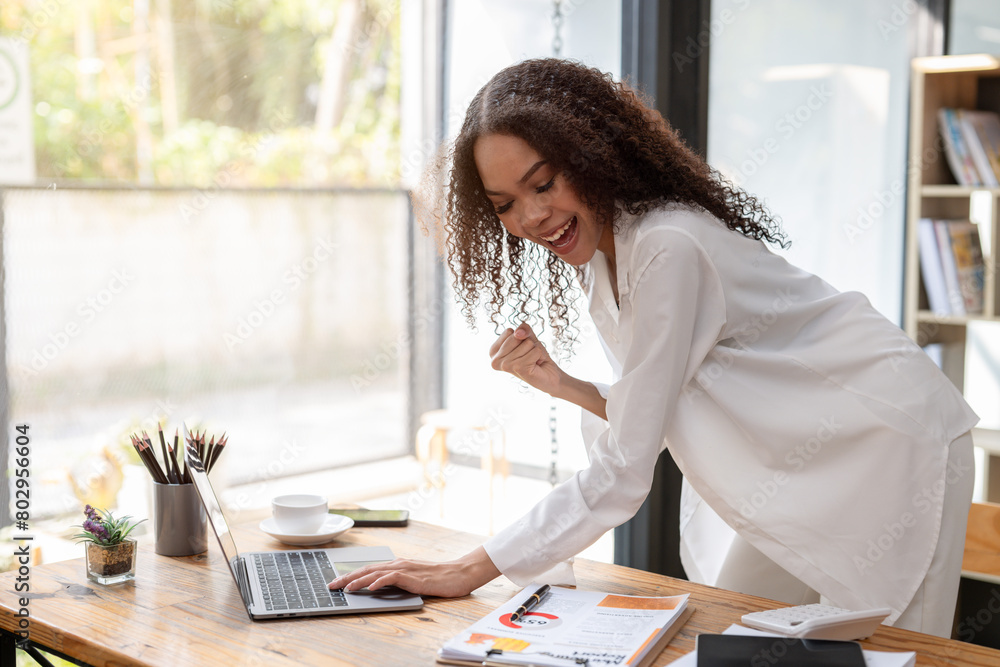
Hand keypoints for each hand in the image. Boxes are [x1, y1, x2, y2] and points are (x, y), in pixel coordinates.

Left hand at [327, 546, 500, 597]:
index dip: (351, 575)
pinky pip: (393, 577)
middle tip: (331, 585)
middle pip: (367, 569)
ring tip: (345, 587)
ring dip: (358, 580)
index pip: (369, 569)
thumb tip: (378, 588)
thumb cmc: (437, 578)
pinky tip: (371, 587)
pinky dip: (380, 581)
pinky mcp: (413, 575)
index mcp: (397, 564)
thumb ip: (397, 581)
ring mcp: (405, 568)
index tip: (337, 583)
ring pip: (376, 572)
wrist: (458, 574)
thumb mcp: (413, 580)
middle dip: (347, 577)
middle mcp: (398, 563)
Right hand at [489, 323, 563, 395]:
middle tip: (528, 356)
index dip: (520, 337)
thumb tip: (518, 333)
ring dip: (535, 351)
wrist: (547, 376)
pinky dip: (540, 356)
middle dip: (528, 343)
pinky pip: (536, 351)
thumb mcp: (528, 337)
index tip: (521, 350)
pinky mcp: (520, 369)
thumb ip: (522, 329)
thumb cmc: (534, 356)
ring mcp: (506, 366)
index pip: (508, 331)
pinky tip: (536, 365)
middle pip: (517, 336)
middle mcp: (496, 360)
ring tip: (532, 361)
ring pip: (527, 343)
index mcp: (493, 352)